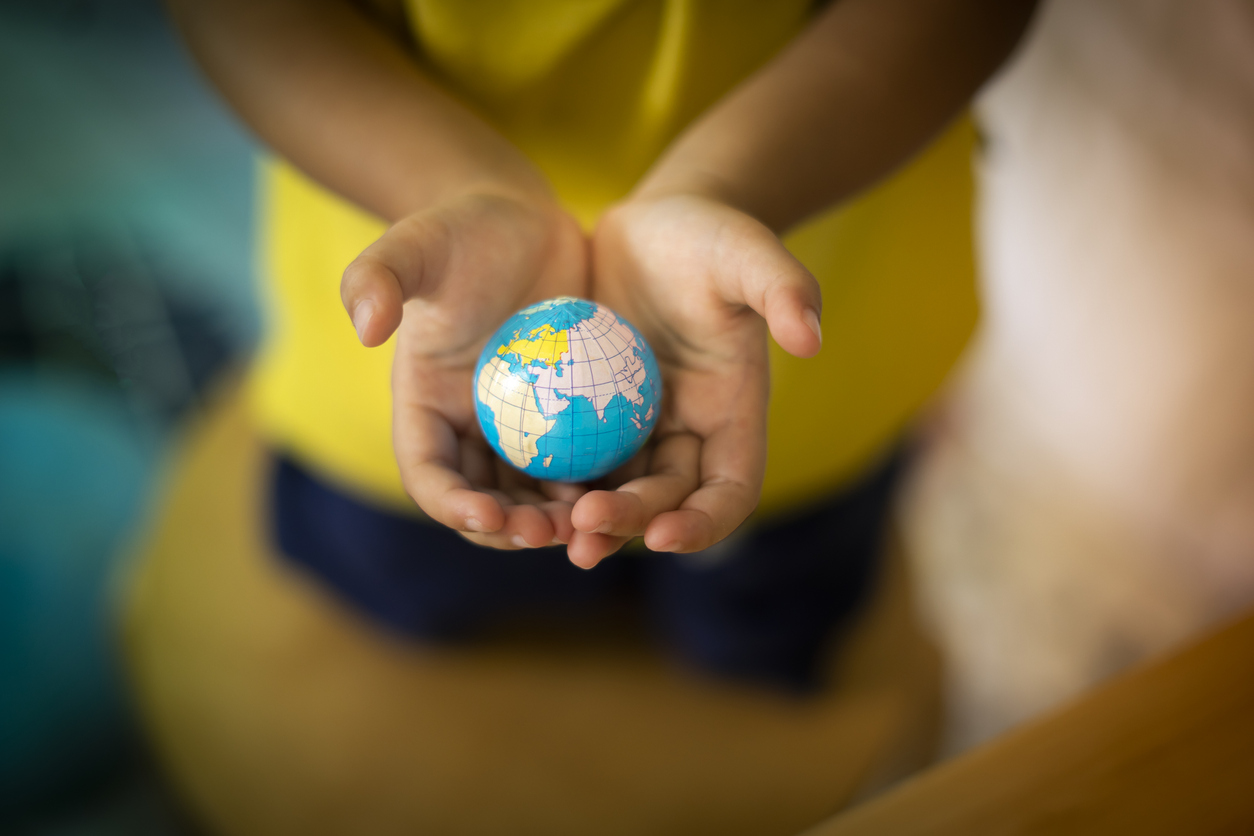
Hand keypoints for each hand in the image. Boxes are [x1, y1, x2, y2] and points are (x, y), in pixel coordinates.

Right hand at [341, 186, 589, 548]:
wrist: (523, 221)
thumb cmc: (463, 230)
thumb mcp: (417, 244)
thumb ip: (379, 275)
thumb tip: (364, 327)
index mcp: (425, 408)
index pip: (428, 476)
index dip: (451, 505)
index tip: (488, 515)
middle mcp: (468, 430)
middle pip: (483, 503)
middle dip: (510, 530)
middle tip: (550, 531)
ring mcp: (519, 428)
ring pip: (535, 495)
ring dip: (558, 520)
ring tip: (591, 522)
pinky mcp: (564, 418)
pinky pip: (582, 462)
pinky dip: (599, 483)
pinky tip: (630, 490)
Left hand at [567, 193, 822, 567]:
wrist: (655, 222)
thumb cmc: (709, 235)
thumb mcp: (746, 252)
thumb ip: (783, 287)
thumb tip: (811, 338)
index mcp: (733, 413)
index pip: (732, 490)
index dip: (706, 522)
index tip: (666, 536)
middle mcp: (689, 432)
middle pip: (667, 501)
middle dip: (633, 523)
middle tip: (586, 528)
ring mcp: (640, 427)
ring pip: (616, 491)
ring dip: (587, 518)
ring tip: (545, 531)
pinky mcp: (597, 412)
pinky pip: (574, 457)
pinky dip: (552, 479)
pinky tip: (513, 492)